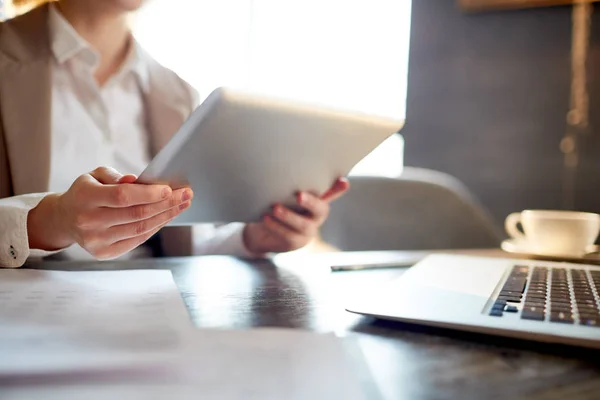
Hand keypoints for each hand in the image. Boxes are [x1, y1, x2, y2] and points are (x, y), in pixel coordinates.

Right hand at [27, 167, 193, 259]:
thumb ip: (114, 176)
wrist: (65, 218)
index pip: (122, 197)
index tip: (170, 189)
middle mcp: (89, 222)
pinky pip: (137, 240)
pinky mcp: (104, 253)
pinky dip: (155, 228)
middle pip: (136, 214)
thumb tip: (136, 180)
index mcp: (85, 198)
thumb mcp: (94, 176)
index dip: (148, 194)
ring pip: (140, 229)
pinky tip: (167, 217)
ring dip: (165, 216)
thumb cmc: (86, 192)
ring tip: (182, 205)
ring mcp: (96, 241)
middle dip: (166, 204)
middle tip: (186, 195)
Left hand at [243, 178, 348, 253]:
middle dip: (311, 202)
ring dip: (289, 216)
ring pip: (304, 225)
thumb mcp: (280, 193)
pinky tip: (266, 218)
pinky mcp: (296, 242)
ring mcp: (308, 230)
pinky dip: (277, 226)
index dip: (337, 189)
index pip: (330, 193)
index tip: (343, 181)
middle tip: (299, 195)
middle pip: (321, 210)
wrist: (262, 232)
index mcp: (316, 200)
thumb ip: (286, 183)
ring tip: (275, 208)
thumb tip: (281, 160)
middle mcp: (316, 215)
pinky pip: (288, 236)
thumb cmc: (274, 205)